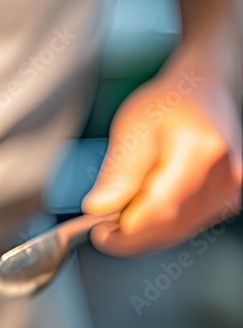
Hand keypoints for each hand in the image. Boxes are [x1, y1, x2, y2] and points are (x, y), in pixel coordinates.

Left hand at [83, 66, 241, 255]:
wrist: (199, 93)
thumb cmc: (167, 105)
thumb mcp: (132, 130)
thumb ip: (119, 172)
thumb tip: (99, 206)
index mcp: (201, 152)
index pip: (161, 209)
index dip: (126, 230)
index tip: (98, 232)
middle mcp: (225, 175)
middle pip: (171, 225)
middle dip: (131, 235)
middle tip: (102, 227)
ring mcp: (230, 189)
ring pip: (178, 230)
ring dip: (145, 233)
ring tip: (119, 215)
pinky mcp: (227, 199)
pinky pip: (187, 225)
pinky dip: (160, 227)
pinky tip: (142, 212)